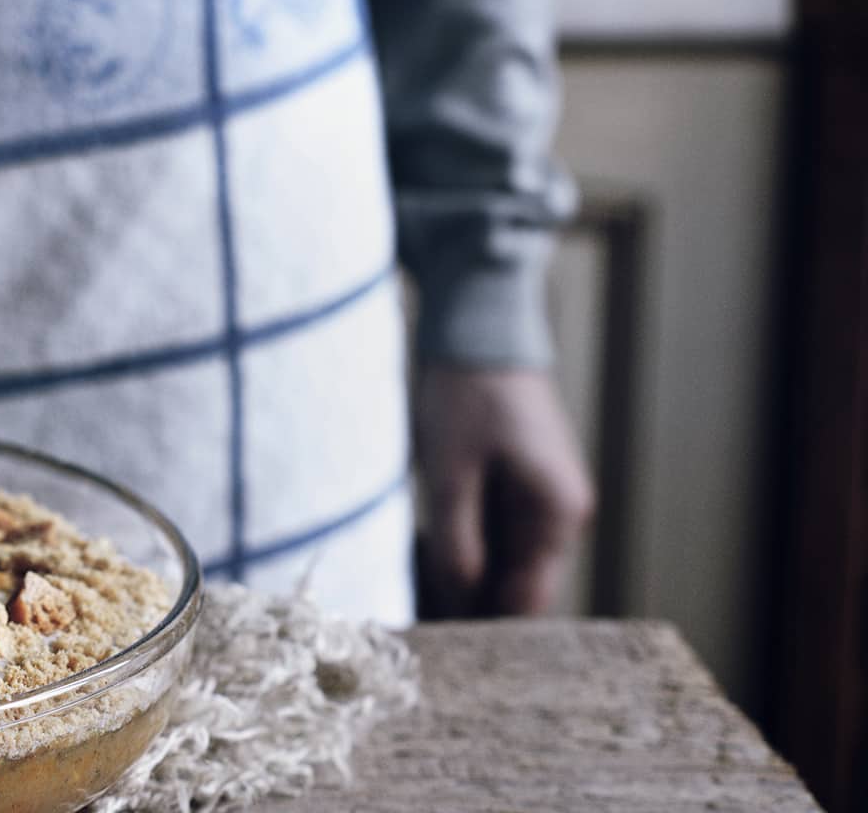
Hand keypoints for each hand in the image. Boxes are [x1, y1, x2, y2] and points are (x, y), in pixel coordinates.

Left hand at [414, 367, 594, 616]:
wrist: (478, 331)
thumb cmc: (466, 396)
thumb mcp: (450, 474)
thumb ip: (457, 544)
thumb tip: (460, 603)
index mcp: (557, 515)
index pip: (528, 601)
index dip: (484, 627)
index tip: (434, 641)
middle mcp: (561, 516)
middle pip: (518, 588)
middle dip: (471, 605)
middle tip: (412, 617)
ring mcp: (543, 503)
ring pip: (505, 565)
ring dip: (465, 579)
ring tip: (411, 588)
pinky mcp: (520, 490)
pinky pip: (496, 538)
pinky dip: (466, 550)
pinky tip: (425, 553)